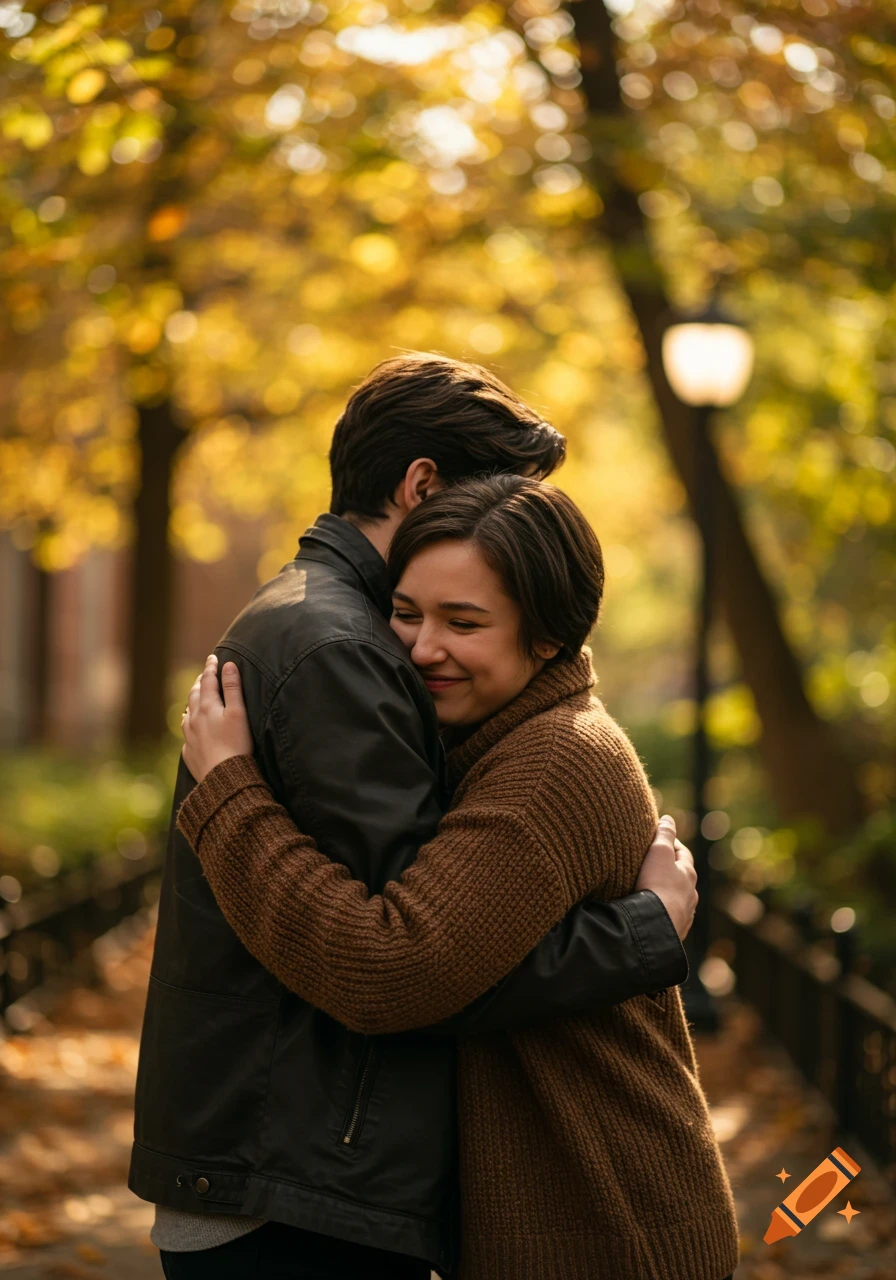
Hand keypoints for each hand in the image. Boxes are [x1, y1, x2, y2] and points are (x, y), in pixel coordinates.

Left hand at [181, 655, 253, 781]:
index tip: (213, 657)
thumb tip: (228, 665)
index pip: (207, 681)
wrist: (224, 778)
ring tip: (196, 697)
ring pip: (187, 713)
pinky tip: (192, 727)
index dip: (211, 667)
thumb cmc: (237, 744)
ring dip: (192, 702)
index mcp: (206, 707)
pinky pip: (186, 734)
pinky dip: (190, 724)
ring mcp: (189, 737)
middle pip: (194, 695)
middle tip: (204, 674)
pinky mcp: (189, 752)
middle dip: (199, 682)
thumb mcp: (238, 713)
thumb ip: (232, 688)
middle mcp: (193, 719)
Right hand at [634, 815, 697, 941]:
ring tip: (653, 892)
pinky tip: (655, 913)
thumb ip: (664, 834)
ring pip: (678, 900)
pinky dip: (664, 912)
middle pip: (682, 878)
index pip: (682, 854)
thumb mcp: (659, 852)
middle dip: (670, 871)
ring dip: (668, 894)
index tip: (661, 840)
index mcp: (688, 875)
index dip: (672, 845)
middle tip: (654, 866)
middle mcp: (691, 895)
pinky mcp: (675, 931)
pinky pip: (671, 918)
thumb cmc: (656, 885)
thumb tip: (669, 818)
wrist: (654, 925)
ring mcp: (684, 915)